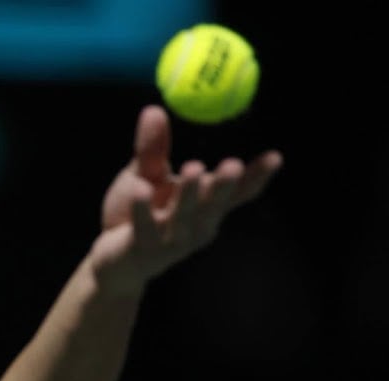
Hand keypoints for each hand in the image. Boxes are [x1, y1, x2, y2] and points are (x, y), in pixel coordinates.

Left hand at [94, 105, 282, 290]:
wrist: (112, 263)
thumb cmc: (134, 215)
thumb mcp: (146, 176)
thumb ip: (153, 148)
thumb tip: (154, 108)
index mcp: (205, 209)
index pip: (236, 194)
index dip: (256, 177)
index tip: (275, 156)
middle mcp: (196, 228)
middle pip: (213, 205)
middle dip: (223, 185)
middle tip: (233, 164)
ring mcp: (172, 243)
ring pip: (184, 217)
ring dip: (189, 193)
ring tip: (193, 168)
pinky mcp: (143, 251)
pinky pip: (145, 228)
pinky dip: (143, 209)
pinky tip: (139, 191)